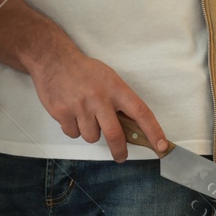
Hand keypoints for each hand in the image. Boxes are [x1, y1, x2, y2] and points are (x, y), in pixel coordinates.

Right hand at [28, 43, 168, 161]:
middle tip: (121, 156)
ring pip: (92, 137)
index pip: (141, 112)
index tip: (162, 146)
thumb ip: (119, 100)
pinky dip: (73, 128)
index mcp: (115, 88)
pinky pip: (73, 134)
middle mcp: (99, 98)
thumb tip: (131, 127)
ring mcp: (80, 106)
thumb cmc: (84, 70)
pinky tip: (70, 113)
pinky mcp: (62, 113)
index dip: (154, 131)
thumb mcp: (108, 78)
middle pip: (115, 135)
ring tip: (84, 115)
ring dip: (90, 132)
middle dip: (119, 151)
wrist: (53, 59)